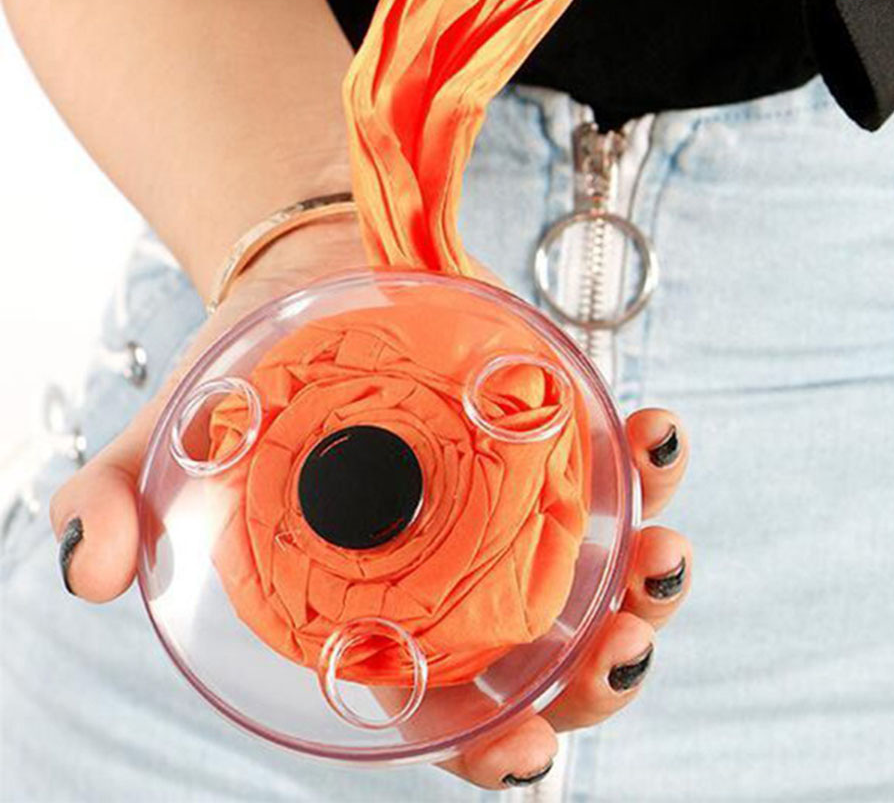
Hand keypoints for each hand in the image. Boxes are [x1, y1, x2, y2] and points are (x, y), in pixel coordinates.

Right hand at [49, 218, 690, 791]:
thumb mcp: (176, 449)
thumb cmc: (248, 390)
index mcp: (388, 615)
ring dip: (651, 574)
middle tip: (621, 638)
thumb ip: (122, 504)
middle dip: (603, 666)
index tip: (525, 749)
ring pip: (606, 570)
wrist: (311, 283)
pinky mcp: (554, 435)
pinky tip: (653, 431)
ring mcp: (524, 507)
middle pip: (553, 656)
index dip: (493, 748)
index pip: (447, 713)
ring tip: (661, 547)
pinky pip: (619, 462)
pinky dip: (648, 458)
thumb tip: (92, 569)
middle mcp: (471, 574)